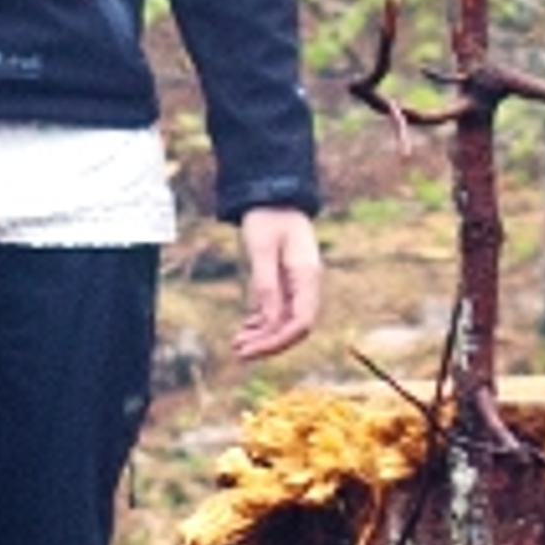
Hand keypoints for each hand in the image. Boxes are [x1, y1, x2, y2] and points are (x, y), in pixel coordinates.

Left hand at [232, 205, 322, 361]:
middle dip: (268, 342)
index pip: (301, 322)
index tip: (251, 349)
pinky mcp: (286, 279)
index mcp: (306, 275)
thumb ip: (265, 284)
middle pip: (294, 326)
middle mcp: (306, 282)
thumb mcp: (262, 249)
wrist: (272, 193)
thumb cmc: (267, 216)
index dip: (278, 341)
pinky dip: (262, 322)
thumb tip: (266, 321)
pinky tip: (246, 328)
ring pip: (285, 320)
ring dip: (263, 335)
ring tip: (237, 344)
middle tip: (239, 352)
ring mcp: (297, 282)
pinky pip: (278, 309)